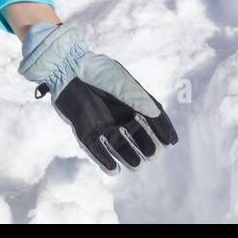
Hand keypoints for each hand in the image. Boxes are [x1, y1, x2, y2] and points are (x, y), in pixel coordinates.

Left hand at [19, 22, 177, 173]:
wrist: (66, 69)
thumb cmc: (95, 70)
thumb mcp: (119, 80)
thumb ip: (137, 96)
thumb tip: (156, 114)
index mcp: (131, 102)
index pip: (152, 119)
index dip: (162, 130)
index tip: (171, 141)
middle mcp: (120, 116)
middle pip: (139, 137)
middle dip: (148, 147)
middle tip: (152, 152)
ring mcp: (104, 125)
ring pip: (121, 148)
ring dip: (129, 158)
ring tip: (136, 163)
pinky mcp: (87, 132)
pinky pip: (98, 151)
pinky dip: (105, 161)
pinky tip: (114, 168)